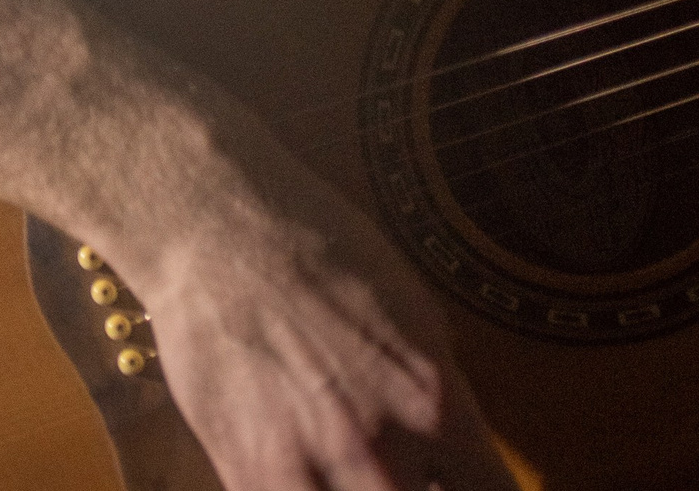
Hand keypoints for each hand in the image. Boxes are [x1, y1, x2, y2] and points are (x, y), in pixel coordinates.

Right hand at [127, 129, 518, 490]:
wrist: (219, 233)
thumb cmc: (318, 248)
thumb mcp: (409, 302)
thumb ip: (434, 377)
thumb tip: (448, 428)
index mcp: (433, 396)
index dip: (479, 489)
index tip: (465, 481)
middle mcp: (381, 446)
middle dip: (422, 489)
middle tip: (410, 471)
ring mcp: (311, 470)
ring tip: (357, 470)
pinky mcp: (250, 479)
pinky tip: (311, 472)